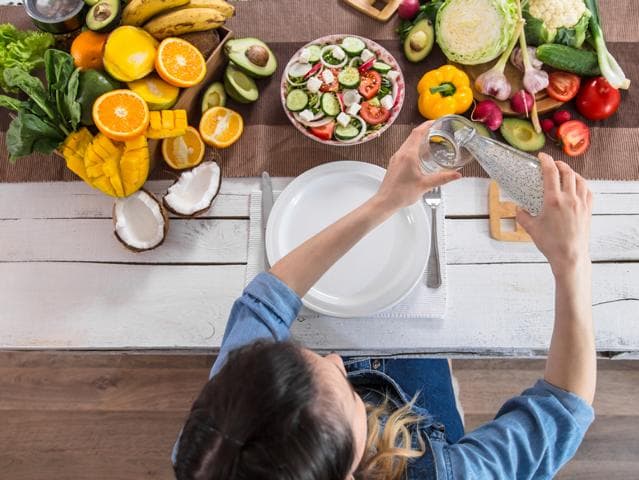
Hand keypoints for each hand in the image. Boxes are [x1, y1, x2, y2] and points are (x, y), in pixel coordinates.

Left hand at [375, 121, 460, 210]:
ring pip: (408, 143)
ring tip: (431, 141)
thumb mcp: (425, 185)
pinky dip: (414, 148)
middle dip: (425, 130)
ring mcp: (396, 159)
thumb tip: (456, 175)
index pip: (417, 133)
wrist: (385, 202)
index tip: (435, 121)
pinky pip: (405, 151)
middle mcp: (400, 154)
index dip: (427, 124)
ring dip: (419, 140)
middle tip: (437, 130)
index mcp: (408, 155)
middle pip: (413, 136)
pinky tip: (421, 156)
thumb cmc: (400, 194)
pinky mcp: (394, 164)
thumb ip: (442, 178)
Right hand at [517, 153, 592, 276]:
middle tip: (552, 163)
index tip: (542, 156)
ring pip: (579, 179)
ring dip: (571, 172)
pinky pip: (587, 190)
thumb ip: (522, 216)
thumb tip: (518, 209)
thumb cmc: (550, 243)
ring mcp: (581, 203)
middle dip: (559, 164)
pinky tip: (577, 186)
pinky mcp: (588, 210)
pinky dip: (582, 184)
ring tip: (565, 172)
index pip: (551, 173)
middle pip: (567, 172)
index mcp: (553, 200)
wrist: (570, 256)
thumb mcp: (531, 228)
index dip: (546, 161)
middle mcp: (569, 198)